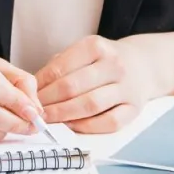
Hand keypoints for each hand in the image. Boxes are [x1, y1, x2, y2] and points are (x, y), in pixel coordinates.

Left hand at [33, 35, 159, 133]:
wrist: (144, 64)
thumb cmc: (106, 60)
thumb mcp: (85, 51)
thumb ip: (62, 65)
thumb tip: (34, 87)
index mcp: (97, 46)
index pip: (61, 68)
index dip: (41, 85)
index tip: (29, 94)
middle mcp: (113, 65)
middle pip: (72, 87)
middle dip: (48, 102)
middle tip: (34, 111)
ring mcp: (126, 87)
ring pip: (90, 105)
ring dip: (64, 115)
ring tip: (48, 119)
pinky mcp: (134, 108)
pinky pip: (108, 122)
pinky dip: (87, 126)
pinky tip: (72, 126)